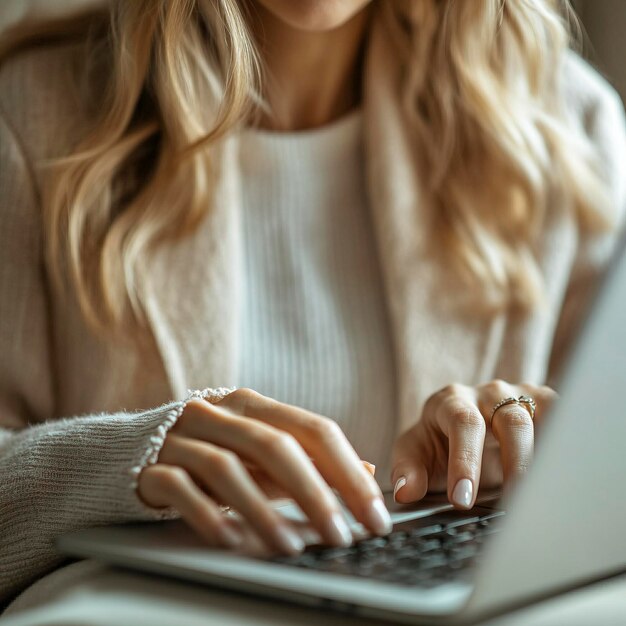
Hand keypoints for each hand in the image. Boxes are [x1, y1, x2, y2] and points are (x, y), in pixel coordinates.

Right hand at [138, 388, 391, 553]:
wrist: (128, 451)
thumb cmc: (207, 452)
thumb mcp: (258, 451)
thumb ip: (306, 460)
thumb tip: (366, 473)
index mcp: (252, 404)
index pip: (311, 429)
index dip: (347, 469)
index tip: (374, 512)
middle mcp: (218, 413)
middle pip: (275, 445)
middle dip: (315, 492)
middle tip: (341, 535)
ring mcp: (181, 437)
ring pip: (228, 469)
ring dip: (264, 510)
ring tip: (292, 547)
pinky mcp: (150, 466)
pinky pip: (180, 488)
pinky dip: (208, 515)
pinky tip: (232, 541)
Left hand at [391, 380, 557, 508]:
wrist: (458, 431)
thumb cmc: (437, 443)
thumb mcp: (416, 454)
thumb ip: (407, 469)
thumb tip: (405, 490)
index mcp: (451, 401)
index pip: (464, 423)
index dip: (466, 460)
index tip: (462, 499)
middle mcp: (488, 393)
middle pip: (511, 421)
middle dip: (513, 464)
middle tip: (513, 503)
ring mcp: (519, 397)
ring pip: (545, 419)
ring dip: (546, 458)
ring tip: (542, 495)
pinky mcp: (545, 406)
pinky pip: (564, 419)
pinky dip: (567, 444)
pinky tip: (563, 474)